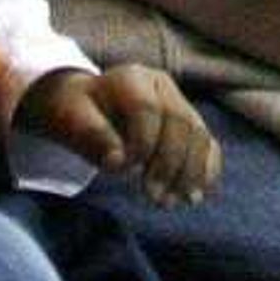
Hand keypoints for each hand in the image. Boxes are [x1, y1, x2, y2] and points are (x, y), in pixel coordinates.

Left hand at [16, 62, 221, 205]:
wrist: (86, 104)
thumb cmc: (77, 112)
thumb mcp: (72, 117)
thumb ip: (93, 134)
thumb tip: (118, 162)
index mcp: (132, 78)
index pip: (148, 109)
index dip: (142, 143)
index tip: (125, 171)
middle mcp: (161, 85)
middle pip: (179, 122)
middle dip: (169, 164)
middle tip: (155, 198)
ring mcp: (179, 102)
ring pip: (198, 134)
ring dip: (190, 172)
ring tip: (173, 202)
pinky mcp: (188, 122)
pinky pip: (207, 143)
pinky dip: (206, 169)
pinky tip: (196, 194)